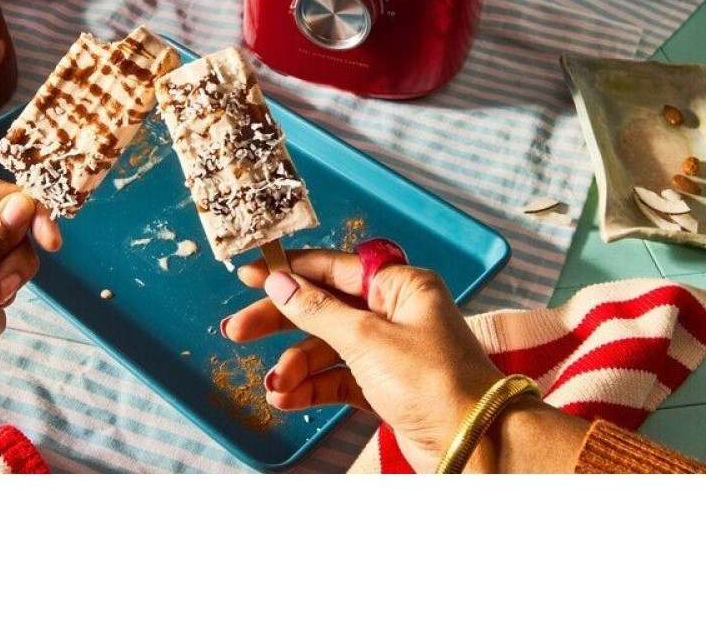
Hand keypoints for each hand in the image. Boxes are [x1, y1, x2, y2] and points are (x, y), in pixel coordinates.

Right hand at [224, 250, 512, 472]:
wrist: (477, 447)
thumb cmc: (435, 383)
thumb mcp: (367, 339)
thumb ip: (318, 310)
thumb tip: (280, 282)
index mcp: (400, 286)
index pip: (333, 267)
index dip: (289, 270)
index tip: (250, 272)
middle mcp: (394, 312)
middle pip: (323, 306)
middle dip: (280, 321)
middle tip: (237, 329)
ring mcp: (389, 350)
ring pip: (326, 346)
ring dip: (295, 365)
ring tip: (275, 387)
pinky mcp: (384, 386)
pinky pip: (336, 378)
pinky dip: (311, 387)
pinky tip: (288, 398)